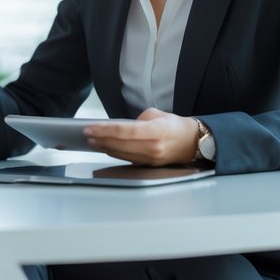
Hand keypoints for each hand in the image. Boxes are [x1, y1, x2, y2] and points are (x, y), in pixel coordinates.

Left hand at [82, 108, 198, 165]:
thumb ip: (137, 119)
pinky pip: (127, 159)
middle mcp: (154, 147)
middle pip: (120, 144)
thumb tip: (119, 127)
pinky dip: (114, 153)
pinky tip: (105, 147)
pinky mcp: (149, 165)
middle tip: (87, 134)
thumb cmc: (174, 126)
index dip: (105, 130)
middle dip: (100, 139)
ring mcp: (151, 158)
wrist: (193, 143)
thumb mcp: (157, 114)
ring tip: (92, 140)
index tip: (90, 127)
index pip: (125, 131)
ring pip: (121, 154)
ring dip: (104, 147)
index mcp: (157, 131)